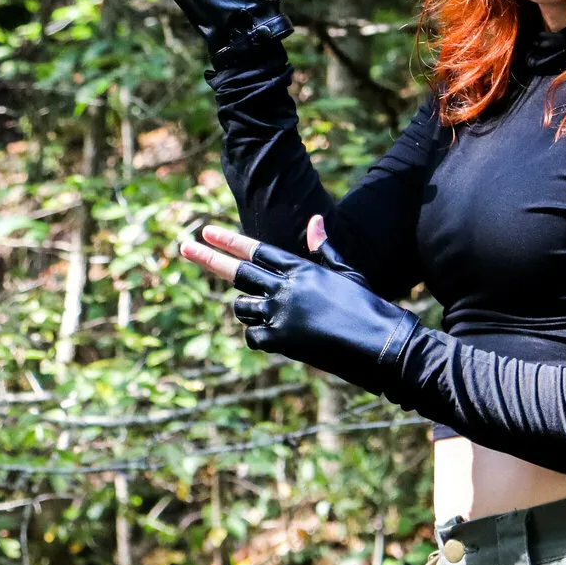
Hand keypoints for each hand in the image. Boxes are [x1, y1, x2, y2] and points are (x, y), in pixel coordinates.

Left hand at [180, 224, 417, 392]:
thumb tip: (314, 221)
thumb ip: (324, 250)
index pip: (257, 250)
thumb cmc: (368, 307)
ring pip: (242, 307)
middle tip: (185, 247)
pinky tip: (274, 339)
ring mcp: (280, 313)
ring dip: (246, 309)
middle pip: (237, 271)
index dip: (231, 240)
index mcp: (302, 269)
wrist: (380, 343)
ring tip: (263, 313)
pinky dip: (258, 337)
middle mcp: (286, 287)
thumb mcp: (347, 273)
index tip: (207, 231)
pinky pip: (252, 336)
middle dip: (208, 258)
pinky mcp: (280, 340)